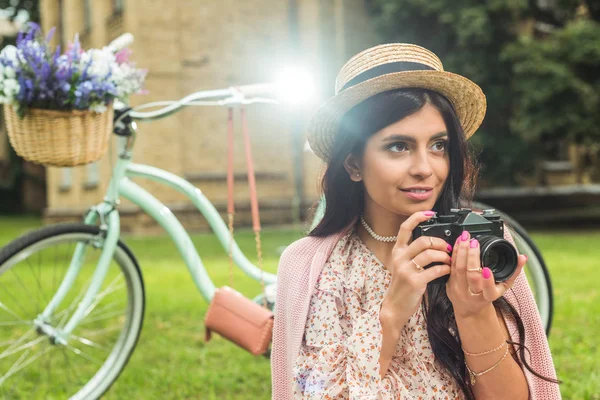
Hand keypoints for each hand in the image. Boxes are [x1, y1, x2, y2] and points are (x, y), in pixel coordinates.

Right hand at [380, 211, 452, 328]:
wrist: (395, 306)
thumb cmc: (403, 285)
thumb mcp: (403, 265)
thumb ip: (414, 253)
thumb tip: (434, 242)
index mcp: (397, 251)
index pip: (405, 228)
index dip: (417, 217)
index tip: (430, 213)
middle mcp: (399, 258)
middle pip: (423, 240)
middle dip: (440, 242)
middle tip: (448, 248)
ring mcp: (406, 270)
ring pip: (429, 254)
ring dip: (444, 256)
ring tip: (449, 260)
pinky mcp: (415, 281)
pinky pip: (434, 270)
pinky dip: (444, 269)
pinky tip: (447, 271)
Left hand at [445, 230, 527, 319]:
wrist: (469, 308)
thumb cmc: (487, 295)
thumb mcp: (503, 287)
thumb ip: (513, 272)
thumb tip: (523, 257)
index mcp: (487, 296)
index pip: (488, 291)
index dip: (487, 281)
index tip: (487, 269)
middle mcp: (472, 294)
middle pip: (470, 275)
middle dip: (471, 256)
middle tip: (474, 242)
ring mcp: (459, 289)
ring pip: (458, 268)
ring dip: (461, 250)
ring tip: (465, 238)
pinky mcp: (449, 283)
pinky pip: (451, 266)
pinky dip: (455, 252)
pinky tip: (457, 242)